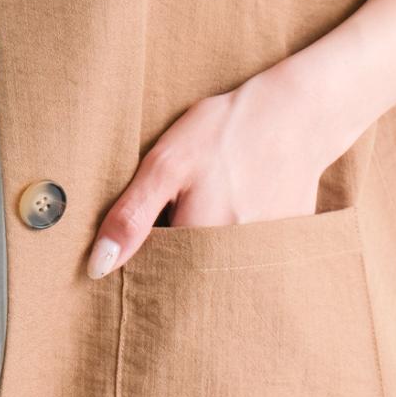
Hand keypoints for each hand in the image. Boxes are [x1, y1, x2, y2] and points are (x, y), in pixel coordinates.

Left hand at [86, 62, 331, 278]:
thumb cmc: (227, 133)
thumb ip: (131, 217)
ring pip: (220, 272)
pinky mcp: (284, 251)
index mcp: (200, 243)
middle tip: (193, 208)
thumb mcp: (167, 164)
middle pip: (193, 280)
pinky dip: (238, 244)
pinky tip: (242, 207)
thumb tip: (98, 266)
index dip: (149, 264)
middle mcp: (235, 261)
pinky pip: (249, 262)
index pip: (160, 280)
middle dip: (180, 259)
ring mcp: (264, 258)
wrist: (297, 116)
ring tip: (218, 205)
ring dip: (210, 252)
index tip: (154, 236)